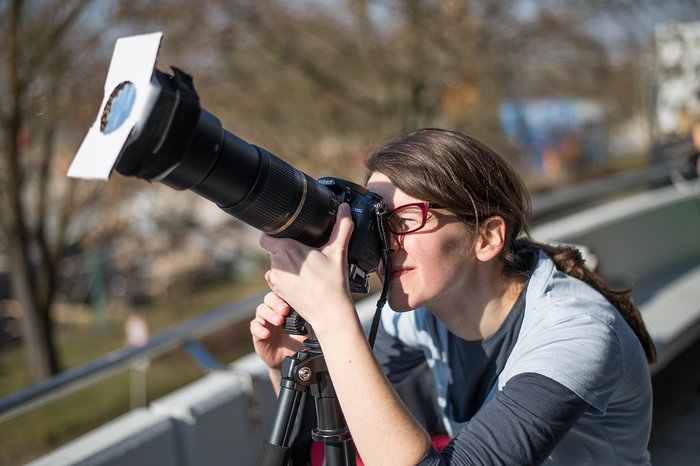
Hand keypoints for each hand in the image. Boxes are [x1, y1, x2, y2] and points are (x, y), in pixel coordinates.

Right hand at [249, 288, 305, 369]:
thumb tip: (320, 311)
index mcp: (285, 306)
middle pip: (270, 298)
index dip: (282, 289)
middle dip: (277, 303)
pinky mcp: (257, 333)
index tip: (288, 291)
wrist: (292, 359)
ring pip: (261, 310)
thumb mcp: (308, 330)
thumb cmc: (300, 341)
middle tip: (285, 310)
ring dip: (270, 314)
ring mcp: (264, 321)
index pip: (282, 293)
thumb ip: (310, 319)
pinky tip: (267, 334)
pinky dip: (260, 329)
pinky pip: (255, 327)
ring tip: (279, 321)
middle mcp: (273, 310)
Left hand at [259, 203, 354, 331]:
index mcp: (289, 249)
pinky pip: (276, 278)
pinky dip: (286, 277)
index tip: (287, 236)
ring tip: (304, 268)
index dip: (275, 234)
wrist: (329, 312)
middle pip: (273, 249)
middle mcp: (278, 263)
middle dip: (284, 248)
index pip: (266, 235)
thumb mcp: (338, 252)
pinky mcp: (277, 291)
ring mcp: (276, 279)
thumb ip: (342, 227)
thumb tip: (345, 208)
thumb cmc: (333, 284)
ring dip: (285, 263)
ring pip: (275, 264)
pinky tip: (301, 280)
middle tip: (303, 253)